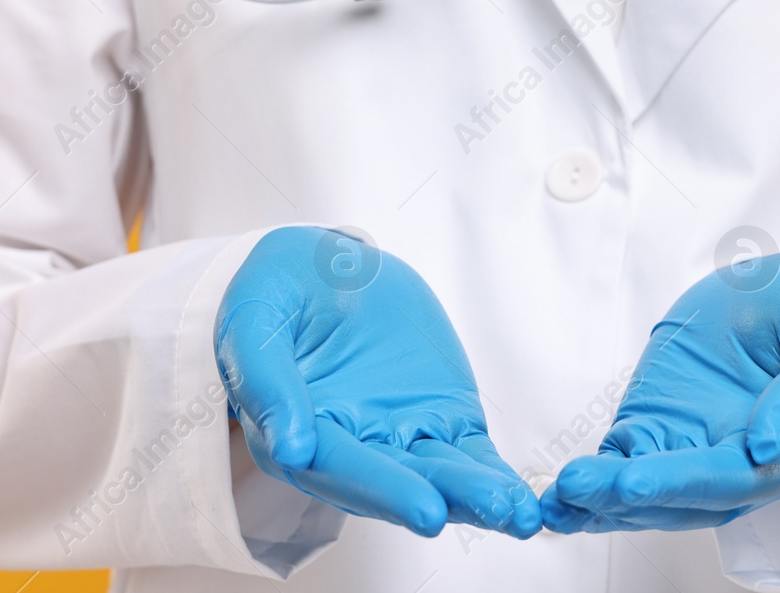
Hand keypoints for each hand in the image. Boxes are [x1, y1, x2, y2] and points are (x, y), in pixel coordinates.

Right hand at [216, 226, 539, 538]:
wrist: (320, 267)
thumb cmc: (273, 294)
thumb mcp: (254, 322)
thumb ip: (268, 383)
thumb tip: (291, 448)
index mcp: (299, 435)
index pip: (342, 468)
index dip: (383, 488)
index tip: (426, 509)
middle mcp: (351, 448)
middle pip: (400, 481)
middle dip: (448, 497)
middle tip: (494, 510)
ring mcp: (400, 434)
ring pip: (443, 473)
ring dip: (482, 495)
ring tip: (520, 513)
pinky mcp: (440, 416)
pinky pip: (471, 452)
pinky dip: (496, 474)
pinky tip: (524, 500)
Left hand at [540, 252, 779, 532]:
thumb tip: (769, 446)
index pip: (732, 478)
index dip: (683, 482)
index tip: (636, 480)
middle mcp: (736, 464)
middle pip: (679, 496)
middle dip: (626, 495)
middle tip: (577, 485)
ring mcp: (691, 449)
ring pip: (644, 490)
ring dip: (599, 498)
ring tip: (556, 495)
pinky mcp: (656, 428)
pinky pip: (621, 464)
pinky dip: (590, 486)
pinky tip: (554, 497)